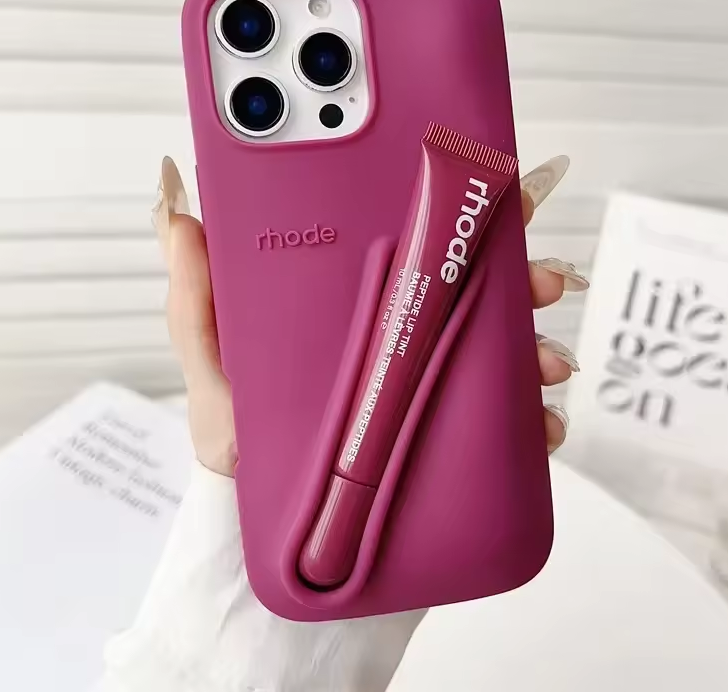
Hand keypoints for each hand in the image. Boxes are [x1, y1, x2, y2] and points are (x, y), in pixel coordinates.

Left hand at [153, 155, 586, 476]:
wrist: (267, 529)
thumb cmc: (240, 439)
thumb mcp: (212, 363)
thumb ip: (198, 294)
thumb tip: (182, 216)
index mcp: (354, 303)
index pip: (414, 242)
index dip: (461, 215)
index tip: (497, 199)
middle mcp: (397, 335)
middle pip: (473, 289)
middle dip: (519, 275)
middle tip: (540, 279)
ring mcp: (422, 384)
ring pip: (499, 349)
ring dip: (536, 345)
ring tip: (546, 361)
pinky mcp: (442, 436)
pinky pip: (500, 419)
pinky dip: (532, 417)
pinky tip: (541, 422)